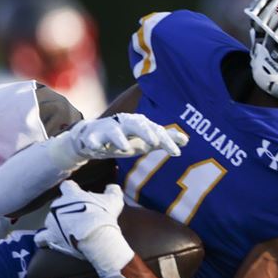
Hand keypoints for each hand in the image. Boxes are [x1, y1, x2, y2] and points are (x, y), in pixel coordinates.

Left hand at [34, 181, 133, 276]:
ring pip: (50, 220)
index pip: (67, 186)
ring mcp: (51, 221)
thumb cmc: (104, 216)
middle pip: (58, 205)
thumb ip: (112, 190)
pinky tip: (48, 241)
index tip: (78, 196)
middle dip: (66, 210)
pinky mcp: (50, 236)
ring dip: (56, 224)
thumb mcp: (114, 200)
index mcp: (70, 193)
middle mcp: (57, 205)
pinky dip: (43, 240)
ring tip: (67, 231)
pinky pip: (40, 238)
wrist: (97, 237)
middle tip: (78, 218)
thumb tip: (112, 187)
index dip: (73, 191)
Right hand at [47, 113, 186, 170]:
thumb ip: (164, 140)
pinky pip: (91, 139)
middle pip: (137, 124)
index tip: (177, 153)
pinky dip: (92, 143)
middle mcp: (125, 123)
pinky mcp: (92, 137)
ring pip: (114, 131)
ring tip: (125, 148)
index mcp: (140, 124)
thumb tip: (186, 140)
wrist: (94, 139)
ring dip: (119, 138)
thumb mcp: (145, 141)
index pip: (157, 130)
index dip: (167, 141)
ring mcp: (108, 129)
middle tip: (154, 142)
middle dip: (145, 132)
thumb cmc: (124, 139)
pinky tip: (95, 149)